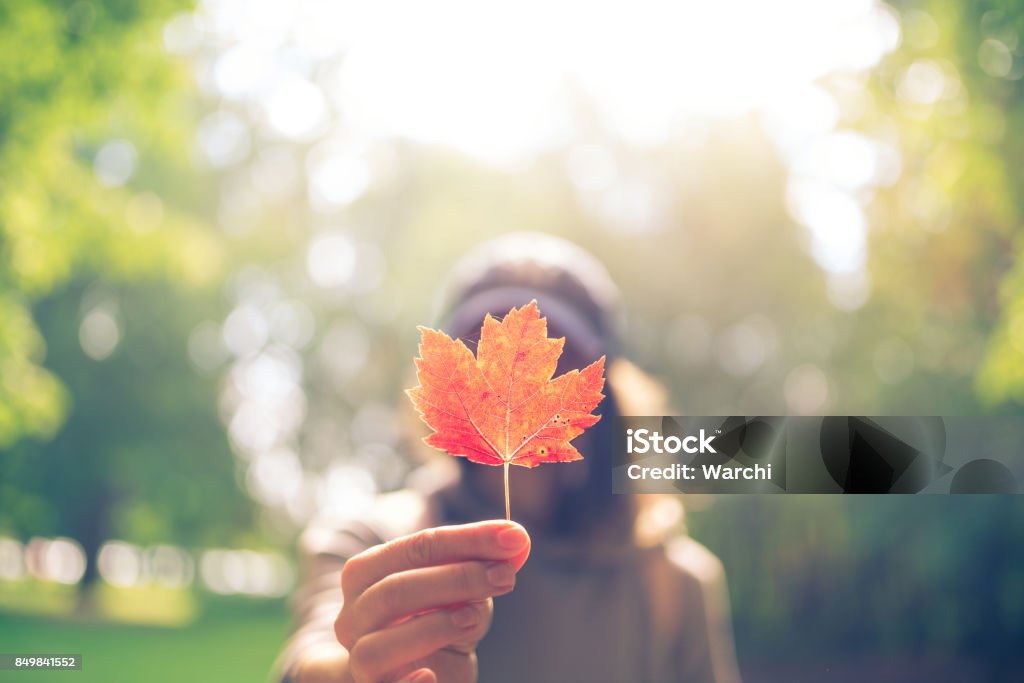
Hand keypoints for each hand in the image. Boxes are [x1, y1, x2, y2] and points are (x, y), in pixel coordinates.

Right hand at [333, 520, 530, 682]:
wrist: (423, 673)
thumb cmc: (438, 622)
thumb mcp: (461, 591)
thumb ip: (484, 565)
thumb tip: (515, 542)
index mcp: (366, 574)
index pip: (416, 547)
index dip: (468, 539)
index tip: (514, 537)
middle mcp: (352, 617)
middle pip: (395, 590)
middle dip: (457, 578)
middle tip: (506, 576)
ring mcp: (358, 661)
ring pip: (379, 646)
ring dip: (433, 627)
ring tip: (474, 617)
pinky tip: (431, 675)